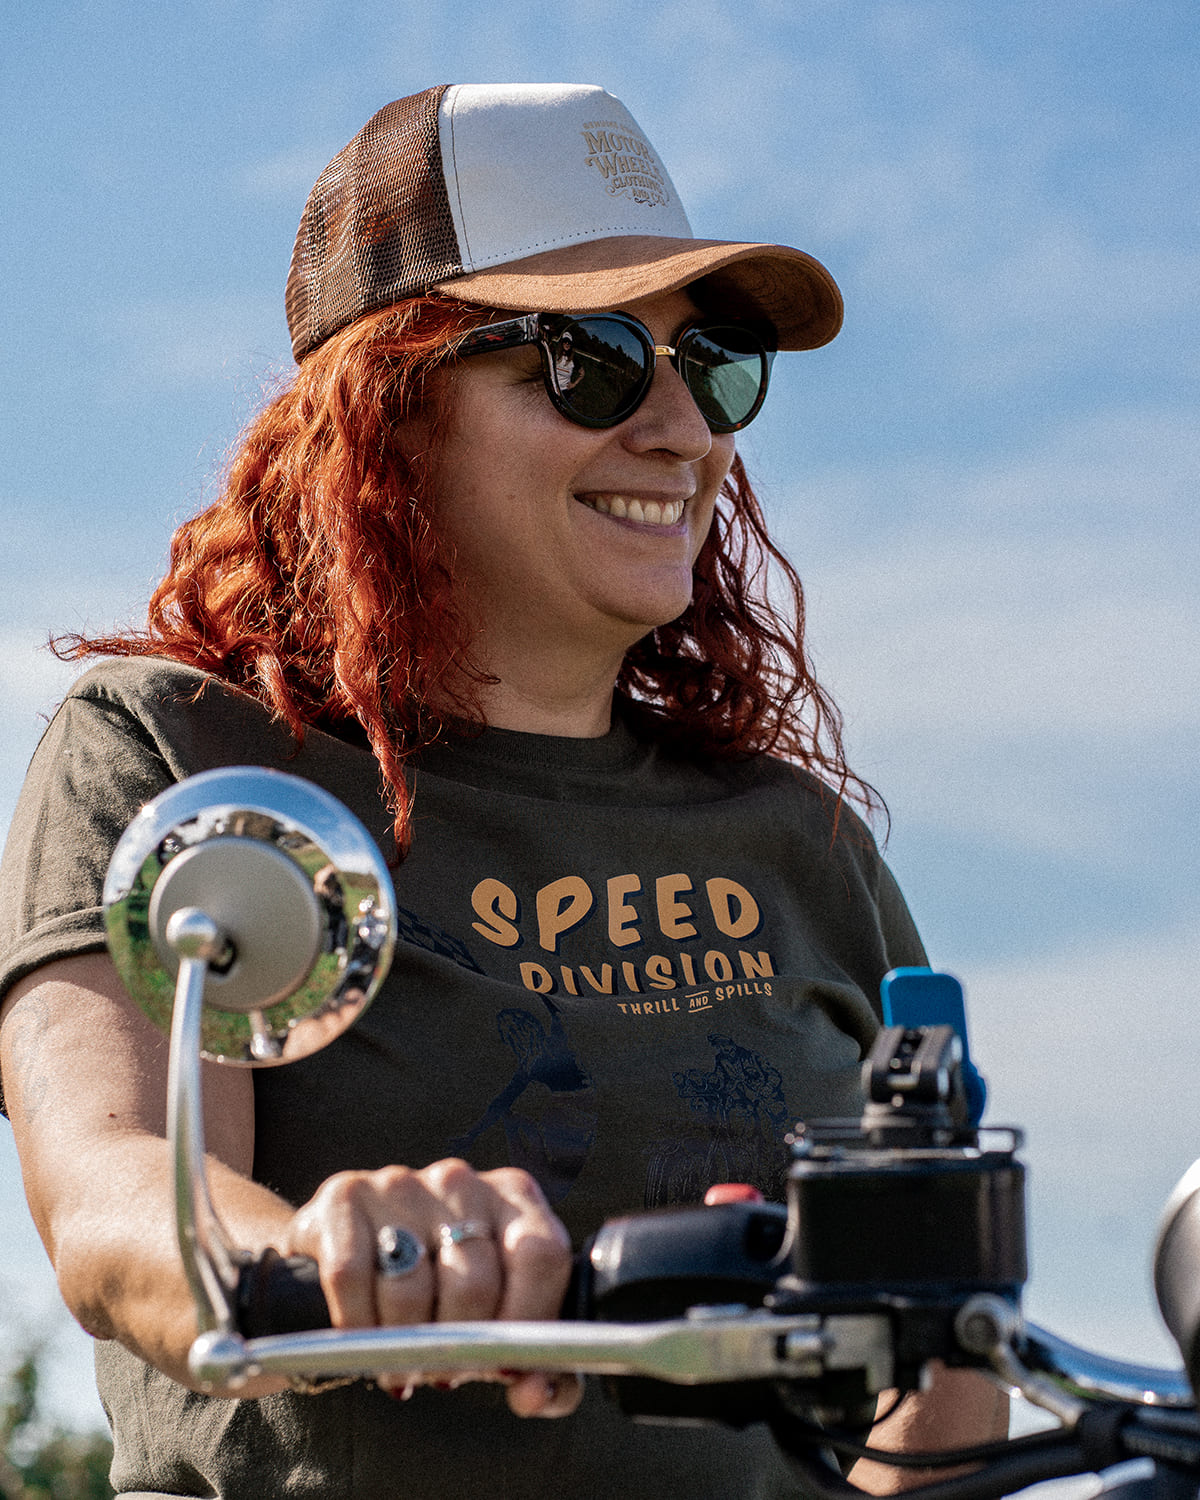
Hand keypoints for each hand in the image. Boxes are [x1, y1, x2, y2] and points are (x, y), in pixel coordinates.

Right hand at [279, 1158, 579, 1415]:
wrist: (357, 1248)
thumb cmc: (446, 1292)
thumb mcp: (500, 1322)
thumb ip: (540, 1371)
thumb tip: (534, 1393)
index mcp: (515, 1197)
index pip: (540, 1255)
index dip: (527, 1320)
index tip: (507, 1365)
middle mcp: (460, 1180)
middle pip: (473, 1283)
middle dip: (458, 1349)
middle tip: (444, 1373)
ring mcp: (401, 1183)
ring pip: (410, 1289)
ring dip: (404, 1349)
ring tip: (404, 1366)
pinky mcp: (345, 1195)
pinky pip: (351, 1277)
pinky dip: (358, 1326)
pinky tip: (364, 1340)